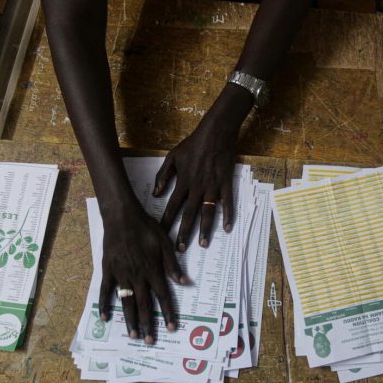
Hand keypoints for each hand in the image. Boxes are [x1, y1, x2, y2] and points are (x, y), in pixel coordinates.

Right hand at [98, 203, 187, 343]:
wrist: (122, 217)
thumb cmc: (146, 228)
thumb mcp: (165, 243)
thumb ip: (173, 265)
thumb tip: (185, 282)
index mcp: (153, 270)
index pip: (163, 297)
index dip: (168, 313)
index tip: (171, 328)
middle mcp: (137, 276)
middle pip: (144, 305)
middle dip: (148, 324)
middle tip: (150, 341)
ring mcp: (121, 275)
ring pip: (126, 302)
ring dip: (130, 320)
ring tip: (133, 335)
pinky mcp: (108, 270)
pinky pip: (106, 291)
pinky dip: (105, 305)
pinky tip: (105, 318)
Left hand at [153, 115, 239, 251]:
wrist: (215, 133)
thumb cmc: (193, 144)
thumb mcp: (172, 157)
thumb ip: (163, 176)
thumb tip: (155, 194)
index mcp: (183, 182)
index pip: (172, 207)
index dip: (166, 222)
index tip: (161, 234)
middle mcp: (197, 188)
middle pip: (189, 215)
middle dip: (184, 233)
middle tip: (181, 249)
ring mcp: (212, 187)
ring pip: (207, 213)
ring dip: (205, 230)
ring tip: (203, 245)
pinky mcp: (226, 184)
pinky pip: (227, 203)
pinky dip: (228, 216)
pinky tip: (228, 229)